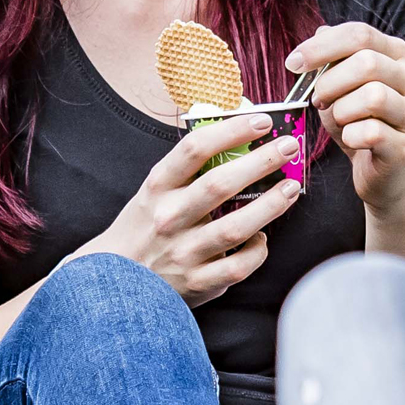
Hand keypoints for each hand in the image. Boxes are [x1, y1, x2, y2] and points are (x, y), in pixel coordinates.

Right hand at [83, 110, 300, 305]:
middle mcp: (169, 218)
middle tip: (288, 146)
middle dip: (261, 161)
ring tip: (291, 188)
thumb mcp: (154, 194)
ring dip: (270, 205)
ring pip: (236, 227)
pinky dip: (257, 250)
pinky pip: (238, 266)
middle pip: (220, 184)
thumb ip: (188, 173)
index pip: (195, 149)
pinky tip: (262, 238)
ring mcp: (183, 251)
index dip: (232, 131)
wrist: (114, 283)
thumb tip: (238, 143)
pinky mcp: (197, 282)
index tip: (261, 121)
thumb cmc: (143, 230)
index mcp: (157, 188)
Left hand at [289, 23, 404, 213]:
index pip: (360, 34)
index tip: (293, 64)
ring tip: (340, 122)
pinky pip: (370, 132)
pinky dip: (349, 137)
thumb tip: (320, 32)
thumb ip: (333, 61)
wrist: (388, 178)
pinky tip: (352, 141)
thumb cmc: (361, 126)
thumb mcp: (342, 89)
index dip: (321, 46)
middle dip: (329, 83)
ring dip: (341, 111)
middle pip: (366, 62)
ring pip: (372, 96)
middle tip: (319, 100)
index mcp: (398, 57)